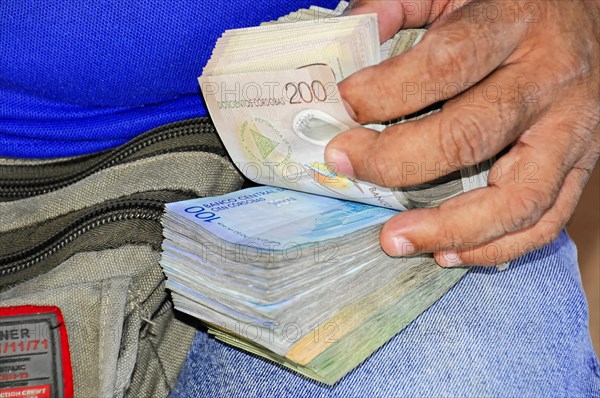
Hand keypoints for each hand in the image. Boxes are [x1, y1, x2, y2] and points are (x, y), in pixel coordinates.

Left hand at [325, 0, 599, 265]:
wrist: (588, 13)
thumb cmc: (511, 2)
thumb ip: (401, 3)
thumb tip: (350, 34)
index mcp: (517, 21)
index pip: (448, 63)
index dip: (388, 91)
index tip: (344, 104)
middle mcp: (550, 79)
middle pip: (471, 135)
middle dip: (397, 161)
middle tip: (344, 165)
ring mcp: (573, 130)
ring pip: (517, 198)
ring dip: (448, 229)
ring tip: (393, 240)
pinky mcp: (581, 166)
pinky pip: (546, 221)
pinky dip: (495, 249)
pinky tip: (447, 254)